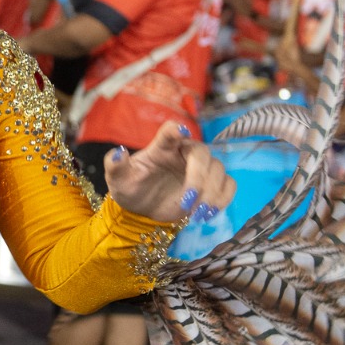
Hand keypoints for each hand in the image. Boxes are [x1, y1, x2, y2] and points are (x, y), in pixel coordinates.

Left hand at [104, 122, 235, 223]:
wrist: (143, 207)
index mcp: (162, 146)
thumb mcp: (118, 179)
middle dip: (198, 178)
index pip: (171, 130)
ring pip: (218, 169)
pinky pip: (229, 185)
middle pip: (201, 153)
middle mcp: (184, 152)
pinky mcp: (212, 184)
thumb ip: (115, 165)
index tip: (179, 132)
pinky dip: (223, 199)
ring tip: (197, 214)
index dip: (176, 130)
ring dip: (212, 193)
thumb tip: (117, 152)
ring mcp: (201, 168)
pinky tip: (208, 214)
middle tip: (187, 202)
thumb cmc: (132, 186)